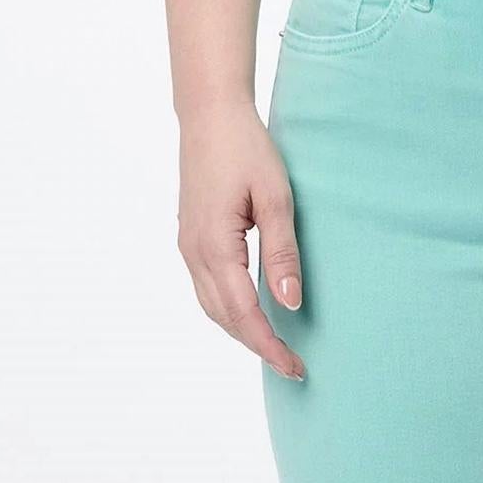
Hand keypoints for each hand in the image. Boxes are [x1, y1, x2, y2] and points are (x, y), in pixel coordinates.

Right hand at [177, 101, 305, 379]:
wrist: (209, 114)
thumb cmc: (246, 148)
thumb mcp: (277, 198)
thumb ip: (282, 253)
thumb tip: (289, 302)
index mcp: (215, 245)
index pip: (244, 313)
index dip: (269, 345)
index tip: (294, 367)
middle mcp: (194, 253)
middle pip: (225, 319)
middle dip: (258, 347)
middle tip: (293, 368)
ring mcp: (188, 247)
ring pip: (213, 308)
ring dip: (243, 333)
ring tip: (276, 349)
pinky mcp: (191, 240)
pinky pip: (208, 291)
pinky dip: (230, 312)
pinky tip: (252, 317)